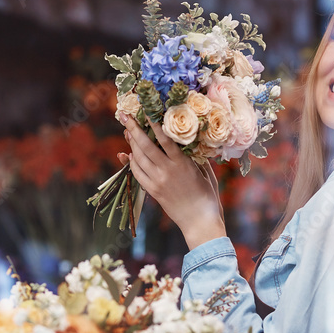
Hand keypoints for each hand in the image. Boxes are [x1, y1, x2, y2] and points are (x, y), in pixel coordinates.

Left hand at [117, 112, 225, 249]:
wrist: (199, 221)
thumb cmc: (208, 196)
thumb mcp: (205, 172)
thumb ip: (194, 157)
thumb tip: (188, 143)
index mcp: (182, 163)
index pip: (164, 139)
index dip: (153, 124)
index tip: (146, 111)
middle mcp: (167, 171)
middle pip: (145, 146)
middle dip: (133, 129)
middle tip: (125, 117)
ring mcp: (158, 182)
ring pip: (138, 159)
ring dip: (131, 144)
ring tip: (127, 132)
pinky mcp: (153, 192)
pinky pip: (137, 173)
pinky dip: (132, 163)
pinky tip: (130, 155)